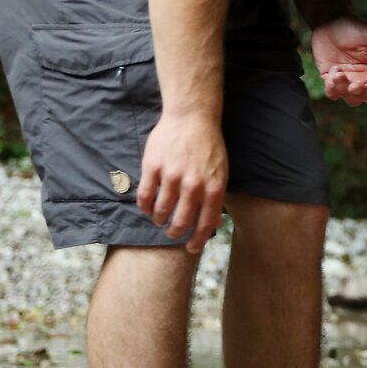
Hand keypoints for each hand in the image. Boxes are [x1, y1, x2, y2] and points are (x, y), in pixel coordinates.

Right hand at [137, 113, 228, 253]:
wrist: (192, 118)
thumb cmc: (209, 146)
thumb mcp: (221, 172)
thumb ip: (216, 198)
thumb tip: (214, 223)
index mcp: (213, 188)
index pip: (205, 223)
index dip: (197, 241)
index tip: (191, 249)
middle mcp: (193, 185)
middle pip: (181, 221)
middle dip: (175, 232)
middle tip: (172, 233)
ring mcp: (171, 176)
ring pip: (161, 211)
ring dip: (159, 220)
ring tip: (160, 219)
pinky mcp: (153, 167)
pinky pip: (145, 196)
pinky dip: (145, 207)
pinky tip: (148, 207)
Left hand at [310, 16, 366, 104]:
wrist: (326, 22)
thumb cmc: (351, 27)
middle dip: (364, 95)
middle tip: (354, 87)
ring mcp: (350, 82)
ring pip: (353, 99)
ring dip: (345, 91)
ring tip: (338, 74)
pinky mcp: (333, 82)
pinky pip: (334, 94)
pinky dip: (332, 88)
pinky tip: (332, 71)